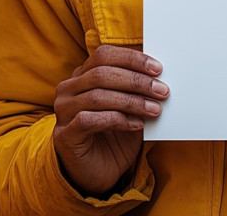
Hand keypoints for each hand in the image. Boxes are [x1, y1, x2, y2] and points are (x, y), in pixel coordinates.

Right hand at [53, 45, 168, 195]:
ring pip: (97, 96)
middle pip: (102, 74)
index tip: (158, 68)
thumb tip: (159, 75)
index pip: (105, 55)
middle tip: (162, 91)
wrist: (99, 172)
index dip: (132, 59)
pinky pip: (90, 120)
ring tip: (154, 109)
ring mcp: (64, 111)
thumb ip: (138, 88)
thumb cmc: (115, 134)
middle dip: (136, 81)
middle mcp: (68, 89)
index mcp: (83, 74)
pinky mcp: (64, 135)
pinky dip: (118, 120)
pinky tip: (137, 125)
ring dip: (132, 102)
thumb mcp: (129, 105)